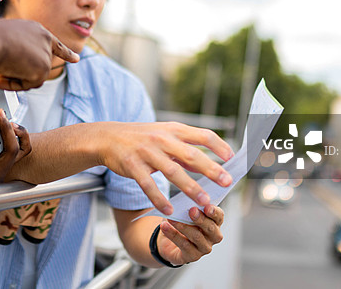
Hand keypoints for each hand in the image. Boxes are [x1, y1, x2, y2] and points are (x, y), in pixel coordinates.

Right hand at [0, 18, 77, 90]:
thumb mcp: (6, 42)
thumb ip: (16, 55)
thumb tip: (12, 72)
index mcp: (36, 30)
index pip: (55, 44)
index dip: (66, 54)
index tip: (76, 59)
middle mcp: (44, 40)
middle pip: (38, 67)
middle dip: (20, 75)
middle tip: (0, 76)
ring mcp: (45, 54)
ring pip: (32, 77)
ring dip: (15, 79)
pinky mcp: (42, 69)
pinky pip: (28, 85)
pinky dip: (14, 85)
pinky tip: (2, 76)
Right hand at [96, 122, 233, 214]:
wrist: (108, 137)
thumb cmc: (142, 137)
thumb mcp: (164, 135)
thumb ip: (185, 149)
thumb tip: (210, 164)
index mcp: (173, 129)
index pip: (203, 135)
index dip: (219, 146)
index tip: (232, 158)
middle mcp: (162, 139)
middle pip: (191, 155)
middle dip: (211, 169)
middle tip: (227, 182)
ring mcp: (147, 153)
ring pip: (172, 172)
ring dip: (190, 187)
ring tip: (204, 202)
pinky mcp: (133, 166)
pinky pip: (148, 185)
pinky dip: (159, 198)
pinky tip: (169, 209)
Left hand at [157, 205, 224, 264]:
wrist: (168, 239)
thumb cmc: (181, 221)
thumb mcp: (185, 211)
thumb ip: (188, 206)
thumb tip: (184, 200)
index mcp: (215, 222)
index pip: (219, 216)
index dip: (214, 212)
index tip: (207, 206)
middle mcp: (213, 236)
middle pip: (210, 228)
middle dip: (201, 219)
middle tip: (192, 211)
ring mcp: (204, 248)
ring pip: (196, 237)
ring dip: (183, 226)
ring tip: (171, 218)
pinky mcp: (192, 256)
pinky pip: (183, 245)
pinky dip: (173, 235)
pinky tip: (164, 226)